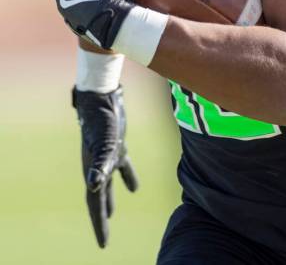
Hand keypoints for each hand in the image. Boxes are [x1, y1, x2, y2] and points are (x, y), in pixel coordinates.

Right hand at [72, 86, 137, 247]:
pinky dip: (127, 176)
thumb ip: (100, 164)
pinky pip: (121, 165)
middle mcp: (97, 166)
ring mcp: (107, 156)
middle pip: (98, 198)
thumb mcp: (104, 143)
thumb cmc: (101, 120)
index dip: (99, 225)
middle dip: (101, 218)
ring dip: (109, 199)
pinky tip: (134, 188)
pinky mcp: (117, 145)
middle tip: (103, 238)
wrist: (100, 97)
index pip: (94, 204)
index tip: (103, 245)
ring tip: (111, 215)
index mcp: (93, 170)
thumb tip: (94, 185)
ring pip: (107, 183)